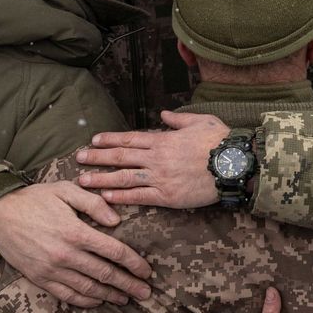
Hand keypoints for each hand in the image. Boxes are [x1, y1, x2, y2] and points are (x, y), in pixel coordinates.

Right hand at [0, 180, 153, 307]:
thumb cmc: (34, 199)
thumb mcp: (65, 190)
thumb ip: (94, 202)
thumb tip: (116, 221)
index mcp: (75, 232)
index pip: (114, 252)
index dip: (134, 263)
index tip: (147, 271)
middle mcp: (65, 254)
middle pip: (105, 274)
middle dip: (129, 284)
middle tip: (145, 293)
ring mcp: (51, 269)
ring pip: (88, 288)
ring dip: (110, 295)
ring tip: (126, 299)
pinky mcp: (39, 278)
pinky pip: (67, 295)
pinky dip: (85, 300)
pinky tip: (98, 300)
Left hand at [76, 110, 229, 208]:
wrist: (234, 165)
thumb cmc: (220, 141)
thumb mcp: (201, 121)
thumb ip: (179, 119)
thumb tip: (164, 115)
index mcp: (164, 140)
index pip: (129, 139)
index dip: (109, 140)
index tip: (94, 141)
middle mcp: (157, 158)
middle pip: (120, 157)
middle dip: (97, 158)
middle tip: (78, 159)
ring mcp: (160, 178)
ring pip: (124, 178)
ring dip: (101, 179)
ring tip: (83, 181)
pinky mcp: (167, 197)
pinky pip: (139, 197)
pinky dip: (121, 197)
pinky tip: (105, 198)